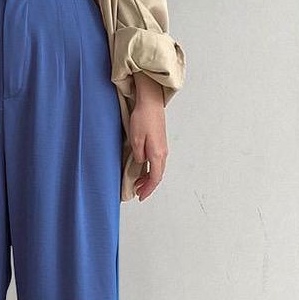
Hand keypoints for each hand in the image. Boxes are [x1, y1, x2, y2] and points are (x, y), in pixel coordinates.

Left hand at [130, 74, 167, 200]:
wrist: (151, 102)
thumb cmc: (143, 118)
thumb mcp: (135, 139)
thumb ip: (138, 155)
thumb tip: (140, 163)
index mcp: (157, 154)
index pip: (154, 178)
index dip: (148, 189)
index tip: (141, 196)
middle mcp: (163, 152)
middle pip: (158, 175)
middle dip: (148, 186)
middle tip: (138, 192)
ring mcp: (162, 147)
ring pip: (158, 168)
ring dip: (149, 178)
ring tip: (139, 183)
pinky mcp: (160, 142)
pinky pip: (157, 161)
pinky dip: (150, 169)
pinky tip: (143, 169)